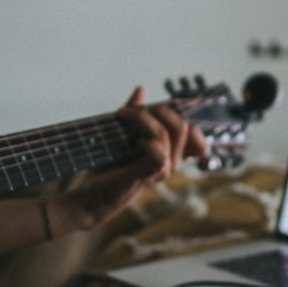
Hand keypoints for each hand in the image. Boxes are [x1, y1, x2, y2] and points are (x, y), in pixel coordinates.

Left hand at [53, 86, 208, 233]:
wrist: (90, 197)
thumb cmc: (107, 169)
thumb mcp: (123, 136)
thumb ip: (135, 114)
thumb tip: (141, 89)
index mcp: (171, 155)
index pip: (197, 137)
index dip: (184, 117)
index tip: (155, 109)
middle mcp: (172, 163)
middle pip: (184, 127)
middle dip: (159, 109)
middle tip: (131, 111)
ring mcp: (161, 171)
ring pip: (169, 133)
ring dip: (143, 118)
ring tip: (122, 116)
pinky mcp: (146, 176)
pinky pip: (159, 153)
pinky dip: (146, 140)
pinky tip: (133, 141)